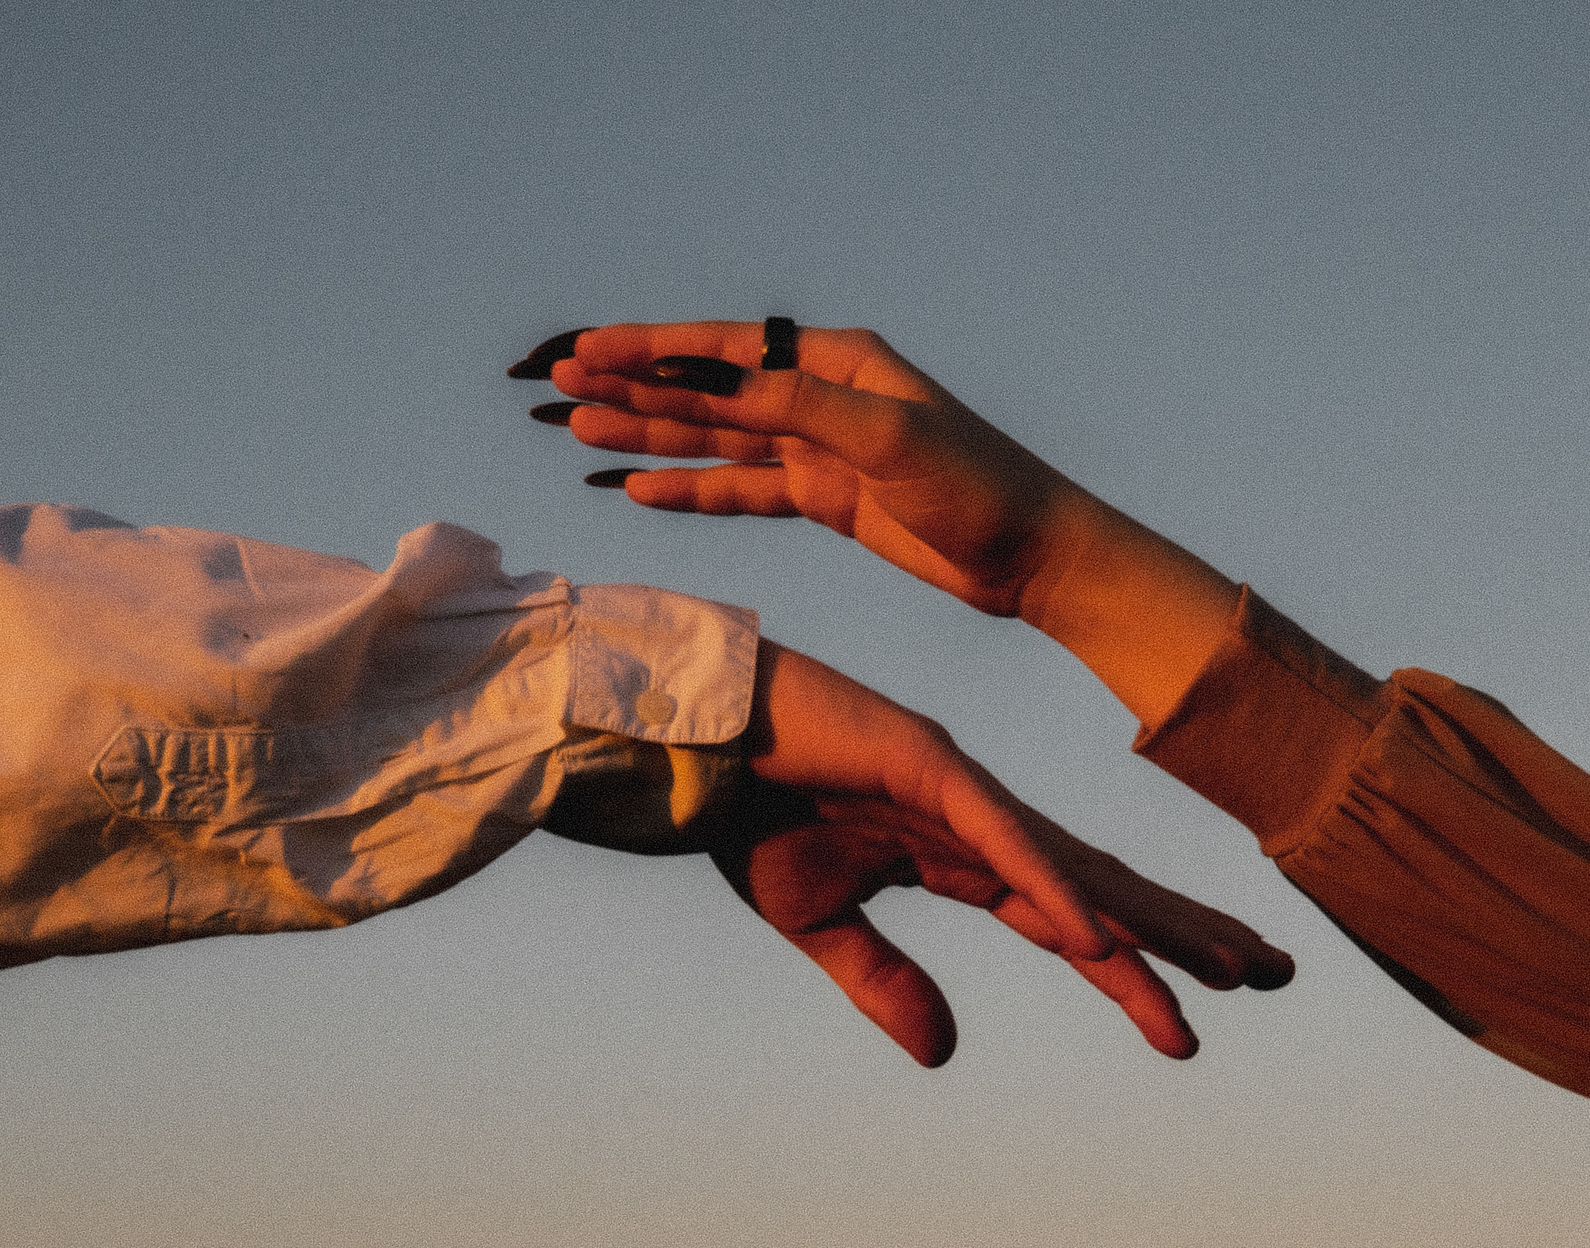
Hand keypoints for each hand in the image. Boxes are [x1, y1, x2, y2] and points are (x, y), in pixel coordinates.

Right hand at [527, 322, 1082, 617]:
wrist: (1032, 555)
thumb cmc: (978, 485)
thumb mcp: (888, 437)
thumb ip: (801, 405)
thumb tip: (720, 377)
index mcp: (839, 362)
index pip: (727, 349)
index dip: (653, 349)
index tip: (587, 349)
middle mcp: (823, 395)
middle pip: (709, 388)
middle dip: (634, 386)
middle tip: (557, 386)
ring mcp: (820, 449)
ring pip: (717, 439)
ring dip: (650, 435)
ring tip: (578, 430)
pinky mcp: (825, 499)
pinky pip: (744, 490)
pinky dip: (693, 489)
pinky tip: (640, 487)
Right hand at [721, 641, 1291, 1064]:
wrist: (679, 742)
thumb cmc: (743, 813)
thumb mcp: (821, 926)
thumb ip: (887, 984)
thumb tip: (947, 1057)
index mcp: (960, 852)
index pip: (1070, 921)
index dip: (1138, 972)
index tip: (1199, 1024)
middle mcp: (982, 818)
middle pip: (1105, 890)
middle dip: (1189, 933)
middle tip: (1278, 974)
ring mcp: (960, 788)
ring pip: (1077, 868)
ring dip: (1153, 923)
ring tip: (1234, 968)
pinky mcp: (923, 766)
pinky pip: (1001, 843)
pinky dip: (1053, 891)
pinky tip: (1106, 942)